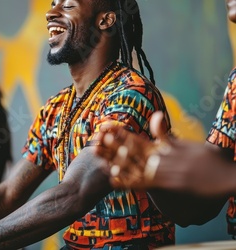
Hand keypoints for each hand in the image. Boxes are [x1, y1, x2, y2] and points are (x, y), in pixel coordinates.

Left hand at [96, 112, 234, 197]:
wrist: (226, 176)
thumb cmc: (210, 159)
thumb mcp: (186, 143)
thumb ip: (167, 133)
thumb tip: (155, 116)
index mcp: (166, 145)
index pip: (139, 137)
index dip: (120, 134)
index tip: (105, 129)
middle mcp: (162, 156)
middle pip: (131, 149)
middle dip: (112, 146)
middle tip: (94, 140)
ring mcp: (164, 170)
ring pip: (133, 164)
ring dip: (114, 161)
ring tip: (97, 157)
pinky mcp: (168, 184)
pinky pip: (143, 183)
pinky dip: (127, 181)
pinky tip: (113, 180)